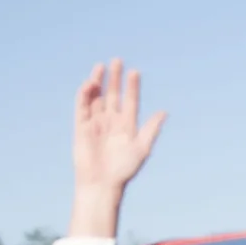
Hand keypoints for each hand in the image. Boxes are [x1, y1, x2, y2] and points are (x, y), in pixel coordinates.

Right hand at [70, 59, 166, 238]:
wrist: (102, 183)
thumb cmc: (124, 170)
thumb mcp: (142, 148)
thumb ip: (151, 129)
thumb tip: (164, 112)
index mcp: (127, 125)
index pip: (129, 100)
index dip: (132, 86)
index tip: (135, 72)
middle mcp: (111, 121)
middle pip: (113, 94)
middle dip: (114, 78)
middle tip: (117, 61)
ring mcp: (96, 123)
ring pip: (97, 97)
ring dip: (99, 82)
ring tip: (101, 67)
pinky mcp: (81, 127)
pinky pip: (82, 107)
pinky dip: (84, 95)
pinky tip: (89, 84)